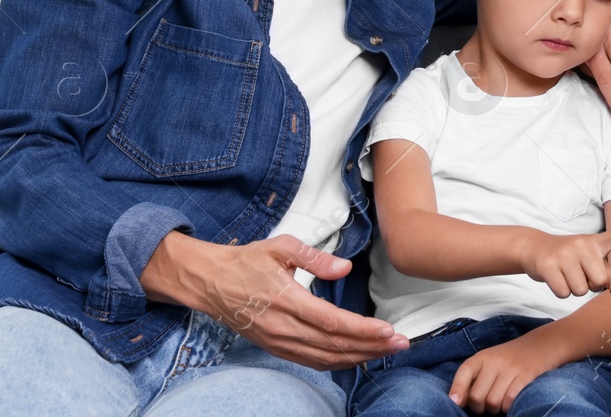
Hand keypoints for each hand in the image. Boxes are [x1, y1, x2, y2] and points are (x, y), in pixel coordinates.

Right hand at [140, 231, 407, 369]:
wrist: (210, 282)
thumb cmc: (247, 261)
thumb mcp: (281, 247)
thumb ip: (315, 258)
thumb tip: (344, 268)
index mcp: (286, 300)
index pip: (331, 322)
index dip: (362, 329)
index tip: (387, 330)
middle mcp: (283, 327)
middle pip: (333, 344)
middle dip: (370, 346)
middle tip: (400, 343)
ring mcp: (278, 341)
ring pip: (324, 357)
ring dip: (358, 357)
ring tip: (386, 351)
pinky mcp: (276, 347)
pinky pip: (311, 361)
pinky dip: (337, 362)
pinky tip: (356, 357)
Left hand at [449, 333, 557, 413]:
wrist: (543, 344)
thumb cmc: (512, 358)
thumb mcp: (490, 361)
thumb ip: (474, 378)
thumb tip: (458, 400)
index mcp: (483, 357)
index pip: (464, 372)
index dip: (457, 389)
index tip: (456, 403)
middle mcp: (495, 361)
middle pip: (477, 396)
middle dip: (480, 407)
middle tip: (486, 405)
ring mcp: (511, 368)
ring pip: (493, 402)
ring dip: (495, 409)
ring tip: (500, 403)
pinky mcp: (526, 376)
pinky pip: (509, 400)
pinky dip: (508, 407)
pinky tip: (510, 402)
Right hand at [520, 230, 610, 299]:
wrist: (536, 248)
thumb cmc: (570, 258)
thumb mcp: (592, 262)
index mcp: (597, 242)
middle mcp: (582, 244)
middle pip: (600, 281)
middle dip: (590, 284)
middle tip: (580, 272)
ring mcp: (565, 253)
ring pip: (580, 290)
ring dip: (574, 288)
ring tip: (567, 274)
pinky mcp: (548, 264)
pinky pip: (564, 293)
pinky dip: (561, 291)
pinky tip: (556, 277)